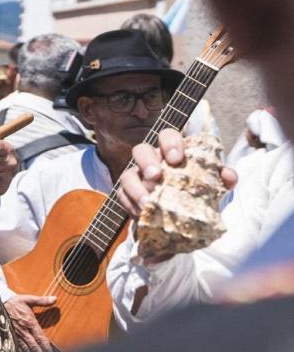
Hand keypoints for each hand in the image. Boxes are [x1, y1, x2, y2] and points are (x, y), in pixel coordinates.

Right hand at [4, 294, 54, 351]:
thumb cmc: (14, 303)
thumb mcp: (28, 299)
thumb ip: (42, 301)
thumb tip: (55, 299)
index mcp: (30, 322)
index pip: (40, 338)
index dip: (46, 348)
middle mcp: (23, 331)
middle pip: (34, 347)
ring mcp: (16, 336)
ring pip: (26, 350)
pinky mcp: (10, 338)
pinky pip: (17, 349)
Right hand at [116, 128, 237, 217]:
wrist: (184, 216)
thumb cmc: (197, 192)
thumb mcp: (213, 185)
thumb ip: (222, 178)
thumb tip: (228, 175)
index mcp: (172, 151)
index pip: (167, 135)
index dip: (170, 143)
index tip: (176, 159)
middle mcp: (152, 160)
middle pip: (141, 149)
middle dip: (147, 161)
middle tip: (156, 176)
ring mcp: (137, 177)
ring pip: (127, 174)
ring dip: (135, 187)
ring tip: (147, 202)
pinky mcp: (128, 194)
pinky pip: (122, 196)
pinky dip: (130, 204)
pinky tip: (141, 213)